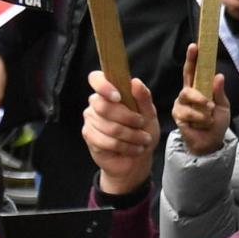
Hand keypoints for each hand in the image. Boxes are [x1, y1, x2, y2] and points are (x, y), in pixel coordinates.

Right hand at [82, 71, 160, 196]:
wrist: (137, 159)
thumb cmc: (143, 132)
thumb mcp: (149, 115)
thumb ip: (143, 98)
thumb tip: (135, 81)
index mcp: (109, 92)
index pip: (96, 79)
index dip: (103, 86)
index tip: (118, 97)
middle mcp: (96, 103)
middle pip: (104, 106)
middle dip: (128, 118)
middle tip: (141, 125)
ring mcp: (90, 119)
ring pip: (109, 126)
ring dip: (131, 136)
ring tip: (142, 141)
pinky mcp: (89, 135)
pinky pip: (106, 140)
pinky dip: (125, 147)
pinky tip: (133, 149)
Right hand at [172, 43, 230, 158]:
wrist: (211, 142)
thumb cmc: (217, 123)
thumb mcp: (223, 107)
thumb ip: (219, 92)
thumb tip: (219, 76)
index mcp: (197, 88)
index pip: (192, 70)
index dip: (192, 58)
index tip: (194, 46)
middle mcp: (186, 94)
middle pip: (187, 86)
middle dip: (198, 96)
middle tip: (210, 105)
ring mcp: (180, 104)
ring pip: (188, 101)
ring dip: (202, 111)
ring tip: (209, 119)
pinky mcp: (177, 115)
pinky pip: (187, 113)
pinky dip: (199, 119)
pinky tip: (202, 124)